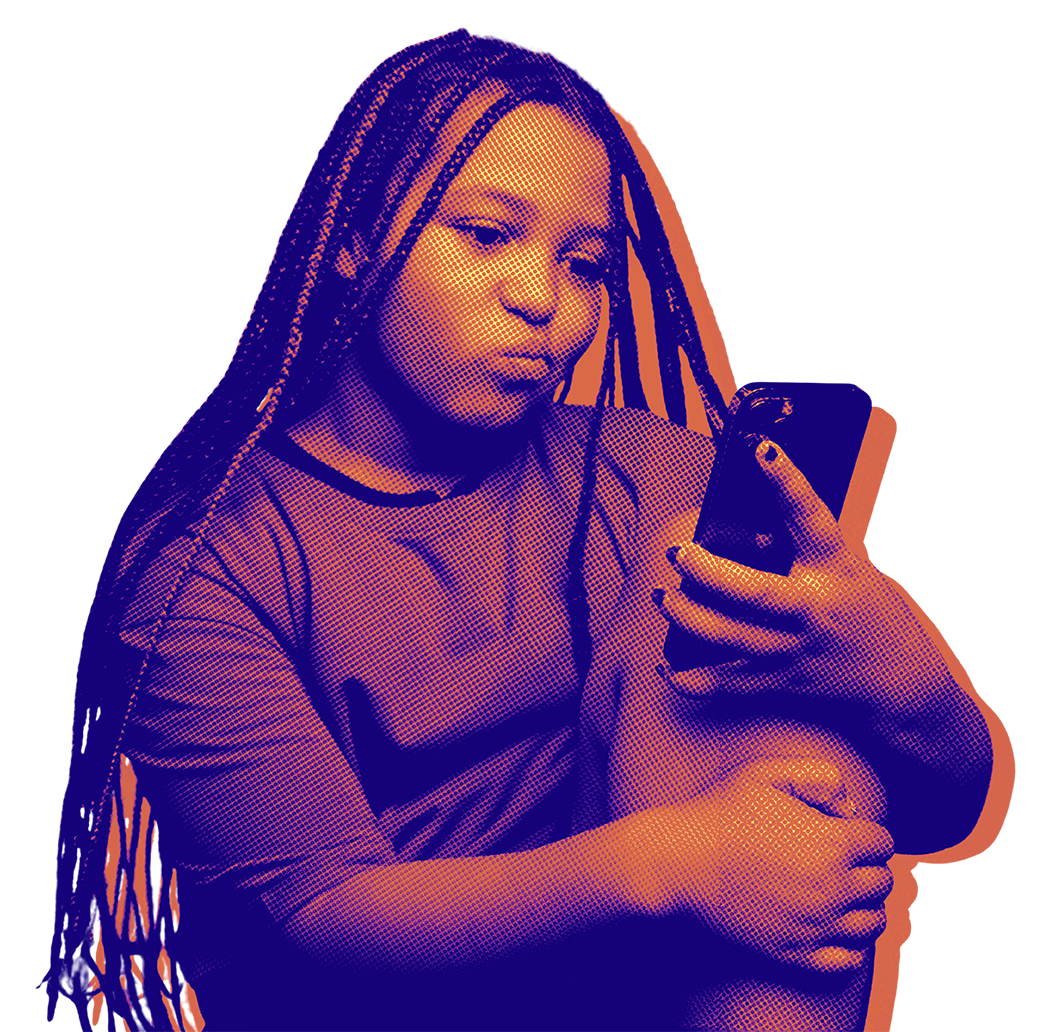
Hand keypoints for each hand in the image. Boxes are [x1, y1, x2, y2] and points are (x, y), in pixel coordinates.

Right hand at [619, 759, 894, 971]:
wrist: (678, 862)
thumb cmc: (719, 812)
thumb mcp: (764, 772)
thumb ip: (818, 774)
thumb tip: (851, 808)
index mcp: (832, 843)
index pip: (883, 843)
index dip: (866, 832)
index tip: (843, 830)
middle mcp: (833, 889)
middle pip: (883, 883)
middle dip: (869, 867)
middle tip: (841, 858)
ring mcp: (816, 926)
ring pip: (875, 923)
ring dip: (866, 905)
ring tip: (840, 891)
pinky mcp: (796, 954)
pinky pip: (848, 960)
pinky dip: (851, 945)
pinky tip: (832, 925)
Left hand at [653, 438, 951, 714]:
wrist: (900, 680)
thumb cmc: (869, 610)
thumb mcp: (849, 565)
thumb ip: (805, 543)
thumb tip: (752, 511)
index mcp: (836, 567)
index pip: (811, 517)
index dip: (788, 482)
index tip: (763, 450)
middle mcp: (813, 608)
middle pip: (755, 592)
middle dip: (709, 572)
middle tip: (677, 552)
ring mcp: (795, 648)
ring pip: (732, 637)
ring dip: (688, 617)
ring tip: (662, 596)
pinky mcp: (781, 681)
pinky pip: (729, 685)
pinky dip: (692, 681)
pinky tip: (666, 668)